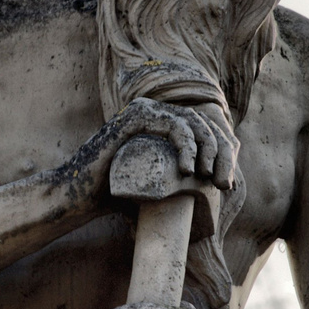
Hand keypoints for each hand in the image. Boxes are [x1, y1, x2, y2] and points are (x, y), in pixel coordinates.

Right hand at [67, 98, 237, 205]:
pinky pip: (173, 124)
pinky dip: (186, 146)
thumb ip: (185, 180)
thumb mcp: (162, 186)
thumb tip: (221, 190)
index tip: (229, 186)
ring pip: (194, 123)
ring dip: (209, 151)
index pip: (208, 131)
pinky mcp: (134, 118)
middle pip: (205, 125)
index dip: (226, 154)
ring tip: (209, 179)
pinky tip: (188, 170)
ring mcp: (144, 110)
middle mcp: (156, 111)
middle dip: (222, 155)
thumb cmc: (118, 195)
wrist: (80, 197)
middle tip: (225, 185)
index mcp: (165, 122)